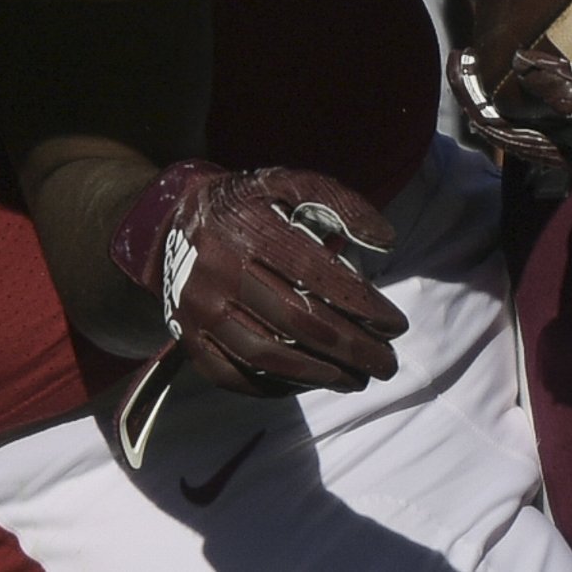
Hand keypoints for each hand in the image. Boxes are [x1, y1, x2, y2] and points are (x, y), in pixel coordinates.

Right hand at [107, 161, 406, 397]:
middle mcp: (218, 271)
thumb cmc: (249, 205)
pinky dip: (275, 388)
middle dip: (351, 349)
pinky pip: (233, 376)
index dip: (363, 306)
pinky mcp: (187, 338)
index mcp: (247, 228)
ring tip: (356, 380)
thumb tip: (386, 241)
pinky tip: (310, 383)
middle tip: (387, 364)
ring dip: (319, 375)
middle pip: (296, 322)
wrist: (176, 220)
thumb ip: (340, 203)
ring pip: (266, 356)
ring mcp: (199, 310)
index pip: (316, 276)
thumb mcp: (290, 184)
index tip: (396, 325)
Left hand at [453, 45, 571, 205]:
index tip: (456, 63)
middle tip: (474, 51)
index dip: (478, 100)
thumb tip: (521, 67)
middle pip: (526, 121)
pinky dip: (565, 78)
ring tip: (506, 51)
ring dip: (527, 84)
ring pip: (552, 111)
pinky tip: (563, 55)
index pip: (511, 131)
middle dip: (495, 90)